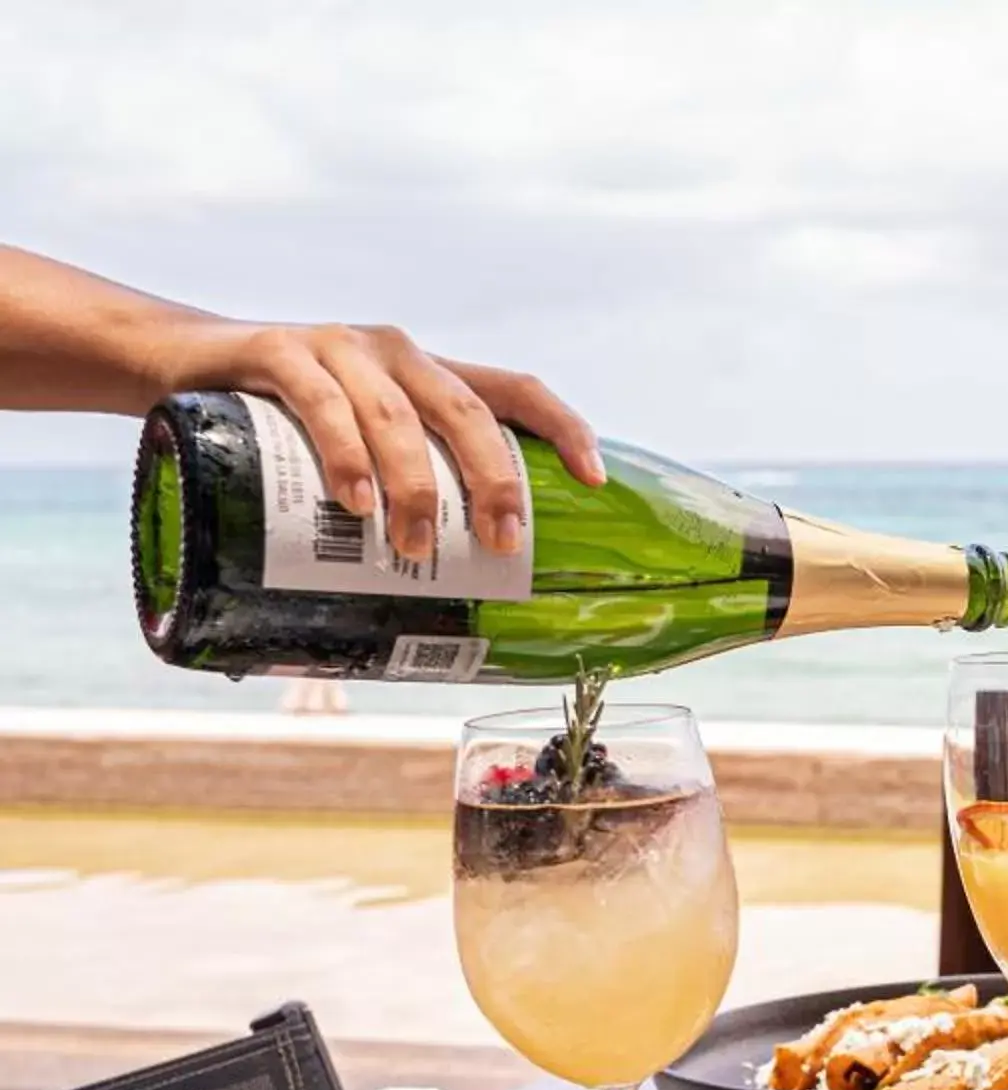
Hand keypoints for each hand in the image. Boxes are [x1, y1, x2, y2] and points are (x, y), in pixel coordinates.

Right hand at [153, 320, 604, 561]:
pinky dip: (344, 454)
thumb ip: (405, 487)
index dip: (562, 428)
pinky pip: (321, 403)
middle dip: (493, 480)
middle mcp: (395, 353)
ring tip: (414, 545)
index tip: (595, 480)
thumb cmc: (290, 423)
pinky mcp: (278, 351)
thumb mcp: (361, 446)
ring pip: (395, 415)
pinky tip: (354, 502)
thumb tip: (455, 595)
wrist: (182, 363)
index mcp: (430, 375)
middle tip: (502, 544)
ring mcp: (338, 347)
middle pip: (465, 412)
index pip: (516, 389)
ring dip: (413, 485)